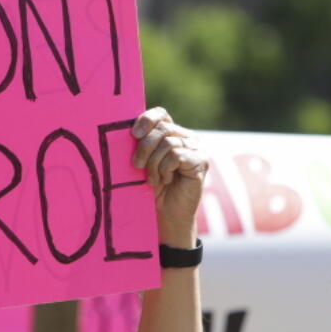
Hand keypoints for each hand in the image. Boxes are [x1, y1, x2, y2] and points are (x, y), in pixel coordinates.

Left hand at [131, 107, 207, 247]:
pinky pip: (176, 155)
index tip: (133, 134)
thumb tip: (129, 129)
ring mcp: (197, 149)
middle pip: (162, 128)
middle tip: (137, 167)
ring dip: (154, 163)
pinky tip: (166, 181)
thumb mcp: (143, 163)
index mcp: (172, 134)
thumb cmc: (152, 190)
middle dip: (144, 148)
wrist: (165, 217)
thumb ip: (141, 144)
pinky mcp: (201, 161)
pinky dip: (165, 169)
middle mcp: (187, 137)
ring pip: (168, 142)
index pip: (161, 114)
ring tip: (153, 179)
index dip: (146, 119)